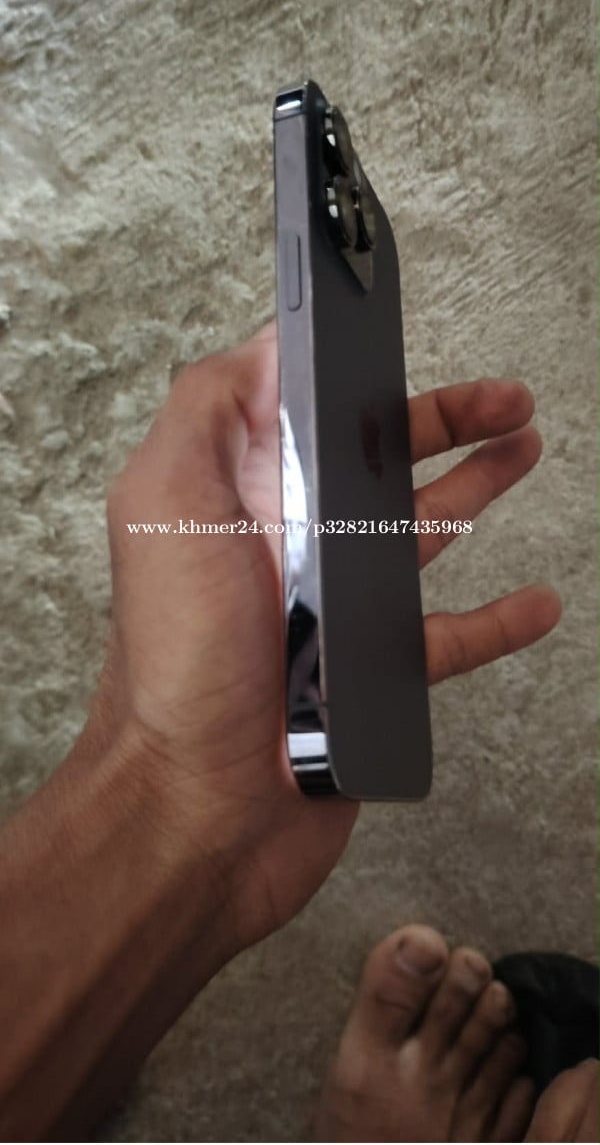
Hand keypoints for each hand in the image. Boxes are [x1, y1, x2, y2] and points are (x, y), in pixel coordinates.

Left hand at [94, 321, 559, 949]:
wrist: (198, 810)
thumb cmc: (177, 667)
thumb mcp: (167, 504)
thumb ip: (209, 412)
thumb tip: (266, 344)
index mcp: (239, 497)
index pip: (304, 411)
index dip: (356, 370)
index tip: (400, 334)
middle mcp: (284, 547)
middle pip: (375, 463)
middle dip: (443, 421)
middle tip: (507, 400)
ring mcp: (328, 611)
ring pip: (417, 535)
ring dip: (475, 489)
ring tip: (524, 450)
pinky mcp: (366, 675)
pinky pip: (445, 636)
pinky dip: (497, 620)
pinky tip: (536, 602)